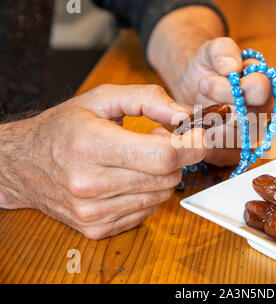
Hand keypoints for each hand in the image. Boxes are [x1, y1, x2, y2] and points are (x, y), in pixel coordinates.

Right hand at [0, 84, 205, 238]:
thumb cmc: (64, 128)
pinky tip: (131, 178)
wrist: (23, 166)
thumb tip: (184, 114)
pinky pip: (146, 212)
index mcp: (91, 146)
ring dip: (163, 175)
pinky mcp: (97, 228)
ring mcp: (93, 211)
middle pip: (167, 177)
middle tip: (162, 139)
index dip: (191, 147)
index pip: (162, 156)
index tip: (201, 137)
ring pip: (161, 196)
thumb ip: (146, 98)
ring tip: (141, 157)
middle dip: (177, 157)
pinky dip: (149, 193)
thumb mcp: (100, 99)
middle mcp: (90, 184)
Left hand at [174, 37, 272, 165]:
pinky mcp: (236, 152)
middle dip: (217, 111)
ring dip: (209, 129)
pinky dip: (202, 144)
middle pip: (249, 119)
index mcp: (263, 84)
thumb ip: (223, 50)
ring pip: (234, 140)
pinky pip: (221, 155)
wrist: (194, 89)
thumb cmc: (208, 69)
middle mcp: (263, 111)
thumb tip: (232, 66)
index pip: (259, 90)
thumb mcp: (211, 51)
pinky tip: (193, 130)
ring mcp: (251, 134)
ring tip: (195, 115)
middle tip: (196, 103)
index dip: (230, 89)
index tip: (204, 82)